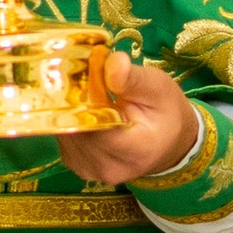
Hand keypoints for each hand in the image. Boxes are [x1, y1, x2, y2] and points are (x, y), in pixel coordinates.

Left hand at [58, 54, 207, 189]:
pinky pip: (64, 138)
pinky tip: (83, 109)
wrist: (169, 143)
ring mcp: (90, 170)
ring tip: (84, 91)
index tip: (82, 72)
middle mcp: (108, 167)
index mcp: (134, 150)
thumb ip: (133, 78)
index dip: (82, 97)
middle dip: (73, 99)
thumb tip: (112, 62)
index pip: (94, 125)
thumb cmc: (165, 113)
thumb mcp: (158, 87)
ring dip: (68, 109)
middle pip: (74, 128)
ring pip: (64, 132)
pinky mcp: (77, 166)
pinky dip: (69, 120)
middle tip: (79, 74)